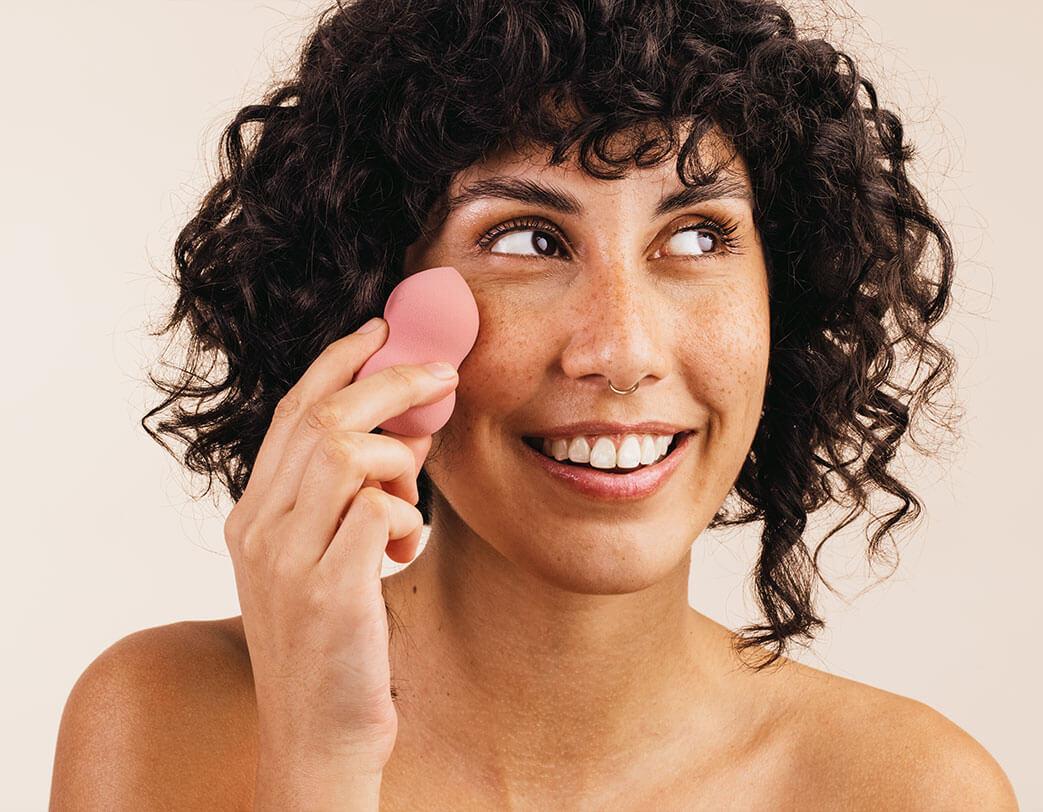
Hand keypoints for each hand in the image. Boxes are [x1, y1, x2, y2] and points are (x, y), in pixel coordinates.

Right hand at [222, 319, 458, 771]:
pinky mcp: (330, 593)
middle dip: (389, 383)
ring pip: (346, 453)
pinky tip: (406, 552)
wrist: (318, 738)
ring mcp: (288, 561)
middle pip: (322, 418)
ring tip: (412, 504)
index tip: (379, 330)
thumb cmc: (332, 647)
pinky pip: (378, 511)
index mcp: (252, 517)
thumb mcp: (320, 562)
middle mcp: (258, 530)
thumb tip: (400, 437)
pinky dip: (406, 519)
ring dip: (399, 462)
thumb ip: (341, 501)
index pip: (292, 412)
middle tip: (441, 376)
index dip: (337, 362)